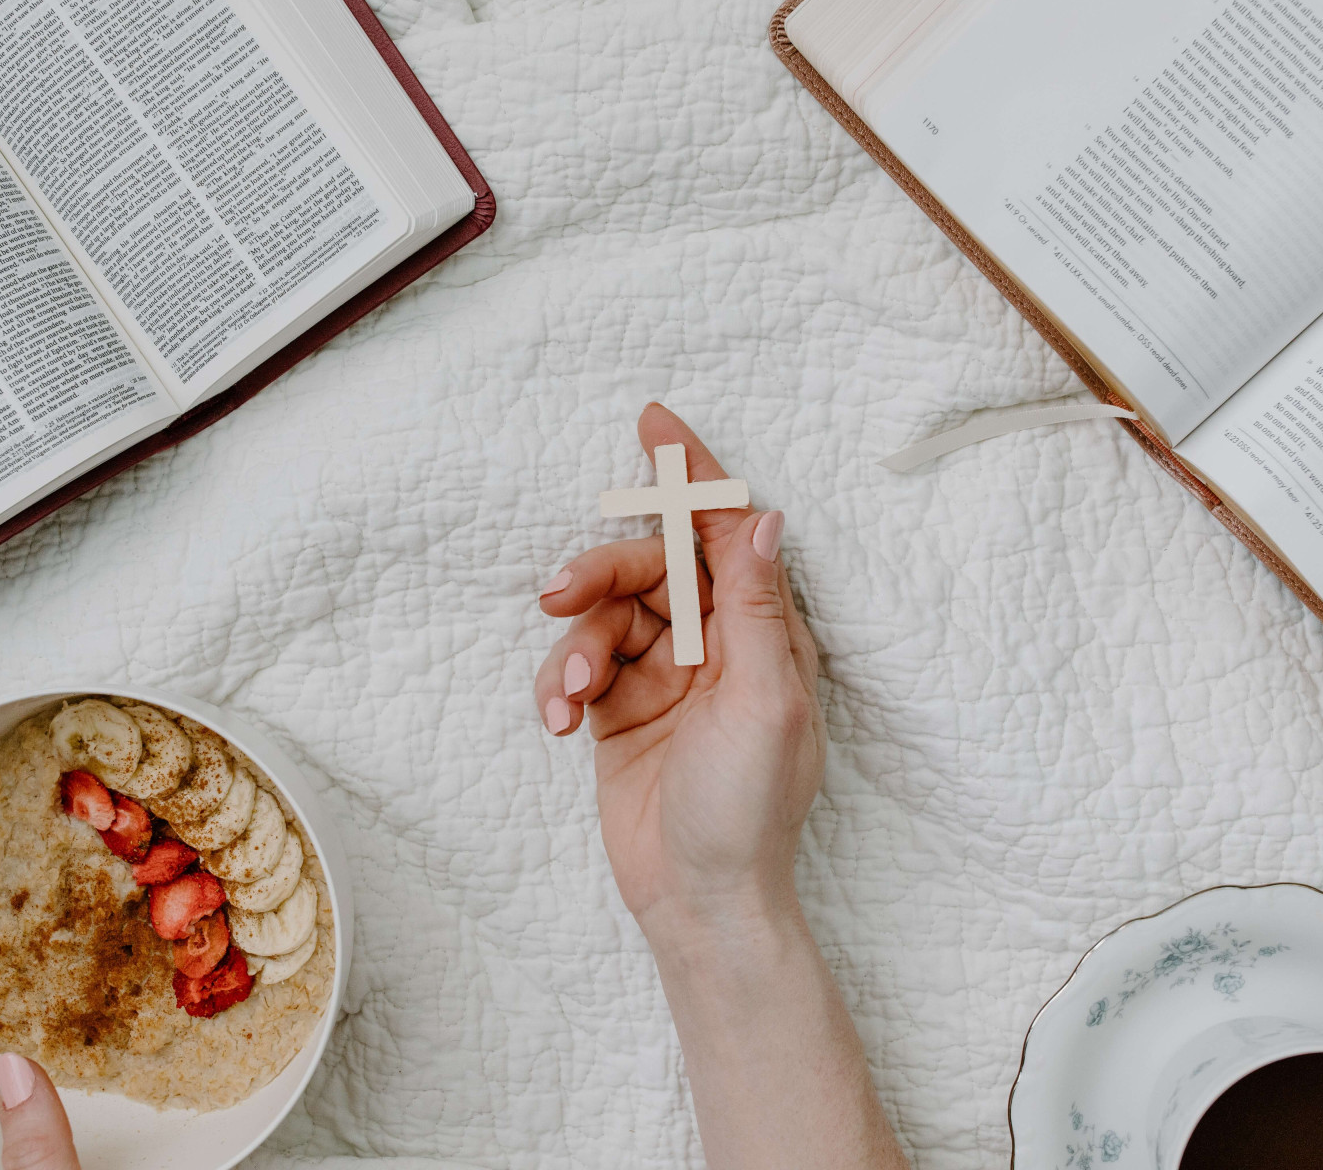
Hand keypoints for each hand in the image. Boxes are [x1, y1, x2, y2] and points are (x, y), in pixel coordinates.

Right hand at [534, 403, 824, 940]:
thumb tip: (762, 515)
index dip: (693, 474)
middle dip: (601, 572)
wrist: (698, 902)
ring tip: (569, 695)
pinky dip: (559, 683)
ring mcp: (664, 674)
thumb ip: (757, 607)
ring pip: (603, 615)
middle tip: (559, 595)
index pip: (725, 532)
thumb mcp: (766, 703)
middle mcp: (715, 643)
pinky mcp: (619, 708)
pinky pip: (576, 664)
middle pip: (648, 567)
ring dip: (574, 645)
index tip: (654, 421)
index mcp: (765, 632)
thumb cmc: (748, 811)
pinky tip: (557, 720)